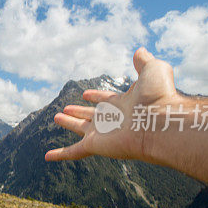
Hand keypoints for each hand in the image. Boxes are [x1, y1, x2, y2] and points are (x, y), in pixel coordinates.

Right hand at [46, 48, 180, 161]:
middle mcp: (111, 120)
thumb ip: (145, 61)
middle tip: (65, 110)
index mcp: (122, 104)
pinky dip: (60, 155)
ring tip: (56, 118)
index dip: (95, 96)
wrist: (160, 121)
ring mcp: (102, 133)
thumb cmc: (159, 96)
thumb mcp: (153, 69)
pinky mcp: (95, 145)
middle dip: (78, 112)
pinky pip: (73, 152)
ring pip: (80, 129)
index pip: (105, 100)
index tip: (86, 94)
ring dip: (69, 123)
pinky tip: (48, 156)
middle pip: (90, 116)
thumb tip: (139, 51)